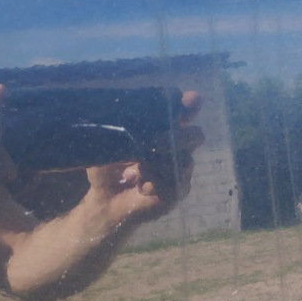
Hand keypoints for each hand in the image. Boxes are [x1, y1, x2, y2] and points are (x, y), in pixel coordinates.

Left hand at [84, 91, 203, 226]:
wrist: (106, 201)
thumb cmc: (107, 169)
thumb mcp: (109, 145)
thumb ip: (123, 129)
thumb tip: (130, 113)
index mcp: (163, 132)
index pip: (183, 114)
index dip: (189, 106)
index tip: (190, 99)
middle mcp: (176, 148)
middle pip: (195, 135)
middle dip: (179, 136)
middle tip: (156, 143)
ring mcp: (181, 170)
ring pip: (185, 160)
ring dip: (159, 164)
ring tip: (138, 171)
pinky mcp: (179, 190)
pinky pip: (176, 182)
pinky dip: (156, 183)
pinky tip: (141, 186)